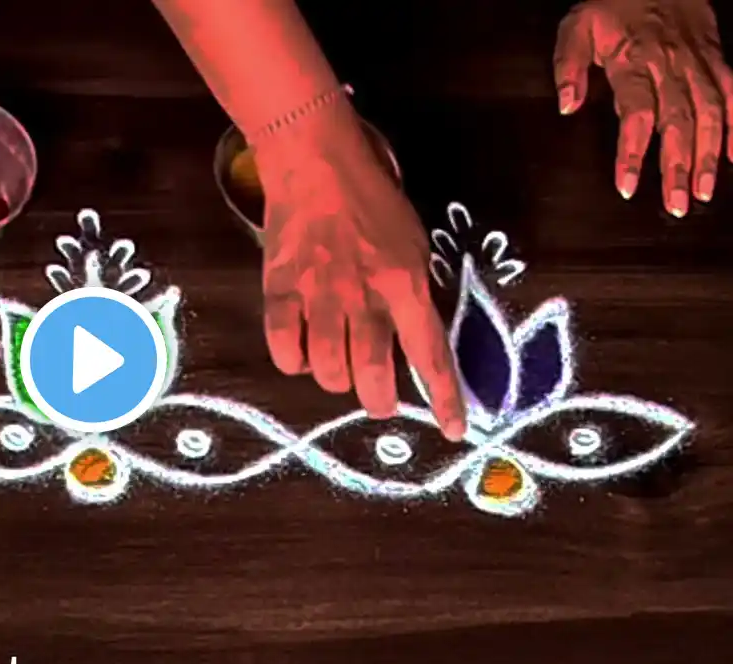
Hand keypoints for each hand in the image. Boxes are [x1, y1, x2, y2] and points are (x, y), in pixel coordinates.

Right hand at [255, 101, 467, 440]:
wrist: (316, 162)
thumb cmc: (369, 198)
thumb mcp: (411, 242)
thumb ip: (412, 292)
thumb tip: (412, 338)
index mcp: (405, 282)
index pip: (431, 353)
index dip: (443, 399)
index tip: (454, 430)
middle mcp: (364, 295)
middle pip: (373, 376)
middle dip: (378, 400)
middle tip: (377, 398)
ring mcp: (319, 295)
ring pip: (328, 371)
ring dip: (336, 380)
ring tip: (338, 369)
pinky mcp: (281, 290)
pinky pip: (285, 349)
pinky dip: (294, 360)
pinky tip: (301, 351)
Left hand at [554, 0, 732, 215]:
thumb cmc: (612, 4)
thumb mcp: (578, 26)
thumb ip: (568, 65)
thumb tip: (566, 106)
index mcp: (635, 62)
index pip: (636, 114)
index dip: (632, 152)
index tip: (628, 187)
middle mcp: (671, 67)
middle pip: (678, 123)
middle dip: (679, 166)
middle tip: (678, 206)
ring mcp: (698, 64)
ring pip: (710, 114)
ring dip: (710, 155)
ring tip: (706, 192)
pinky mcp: (716, 59)